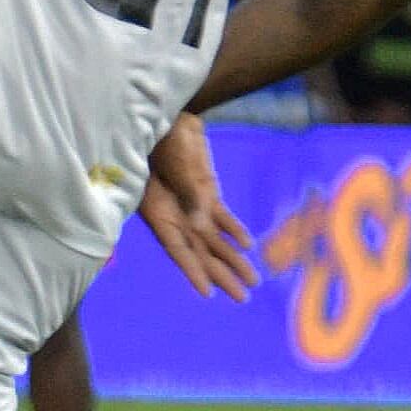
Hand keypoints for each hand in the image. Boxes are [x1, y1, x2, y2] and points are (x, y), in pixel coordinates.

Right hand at [140, 113, 256, 300]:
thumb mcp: (174, 163)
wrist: (169, 113)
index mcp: (158, 211)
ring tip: (252, 281)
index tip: (208, 293)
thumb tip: (203, 222)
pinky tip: (249, 245)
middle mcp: (175, 214)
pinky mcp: (205, 191)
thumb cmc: (163, 136)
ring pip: (214, 238)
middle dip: (221, 274)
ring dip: (232, 258)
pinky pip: (221, 215)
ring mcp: (190, 204)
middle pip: (200, 251)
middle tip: (242, 297)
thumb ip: (189, 193)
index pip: (178, 248)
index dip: (193, 271)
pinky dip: (234, 229)